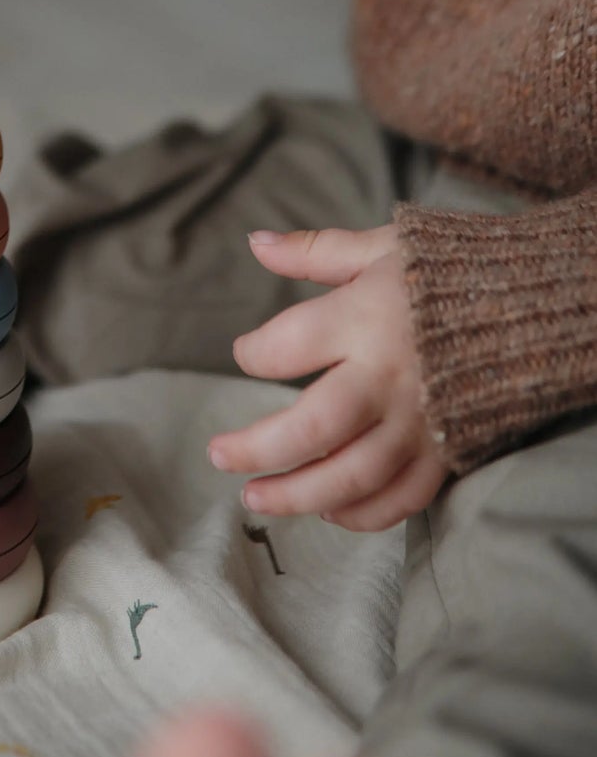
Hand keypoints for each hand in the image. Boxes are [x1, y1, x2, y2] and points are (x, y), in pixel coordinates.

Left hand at [206, 224, 448, 531]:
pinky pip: (401, 498)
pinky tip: (328, 510)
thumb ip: (315, 251)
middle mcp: (388, 377)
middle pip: (312, 428)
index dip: (252, 354)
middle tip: (219, 456)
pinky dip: (362, 514)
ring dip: (298, 494)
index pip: (285, 346)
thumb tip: (254, 242)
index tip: (245, 354)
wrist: (537, 303)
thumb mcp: (381, 247)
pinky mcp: (447, 452)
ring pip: (351, 476)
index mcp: (364, 318)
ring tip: (255, 497)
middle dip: (258, 448)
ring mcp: (420, 422)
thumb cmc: (449, 269)